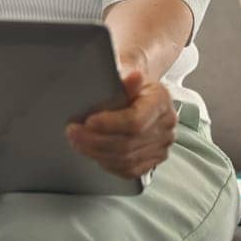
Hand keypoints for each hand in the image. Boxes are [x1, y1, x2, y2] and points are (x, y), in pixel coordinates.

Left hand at [65, 65, 177, 180]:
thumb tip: (133, 76)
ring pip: (127, 159)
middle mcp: (166, 124)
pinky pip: (130, 170)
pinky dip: (108, 164)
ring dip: (97, 153)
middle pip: (128, 143)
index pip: (135, 121)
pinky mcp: (155, 158)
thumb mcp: (123, 70)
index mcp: (161, 100)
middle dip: (95, 140)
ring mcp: (163, 144)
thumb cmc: (126, 79)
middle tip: (73, 133)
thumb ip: (125, 75)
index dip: (109, 125)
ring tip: (78, 142)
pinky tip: (94, 153)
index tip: (87, 122)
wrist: (137, 88)